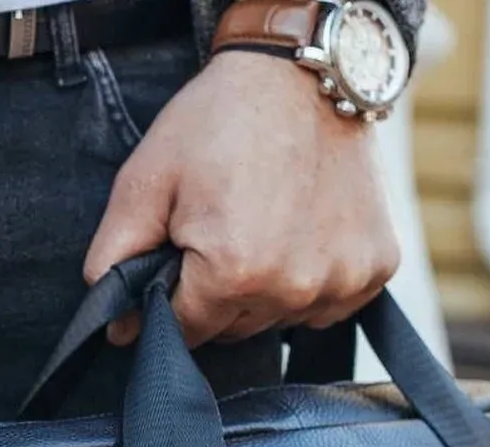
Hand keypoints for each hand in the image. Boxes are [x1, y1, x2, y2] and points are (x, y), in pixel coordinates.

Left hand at [85, 50, 399, 346]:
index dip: (171, 300)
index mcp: (234, 274)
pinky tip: (301, 233)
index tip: (179, 256)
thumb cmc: (218, 123)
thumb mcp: (144, 182)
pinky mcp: (374, 269)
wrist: (303, 73)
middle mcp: (293, 288)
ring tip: (262, 226)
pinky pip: (326, 306)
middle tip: (220, 229)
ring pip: (279, 319)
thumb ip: (115, 261)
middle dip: (217, 294)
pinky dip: (309, 281)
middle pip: (234, 331)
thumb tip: (117, 330)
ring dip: (264, 290)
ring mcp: (341, 280)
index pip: (186, 332)